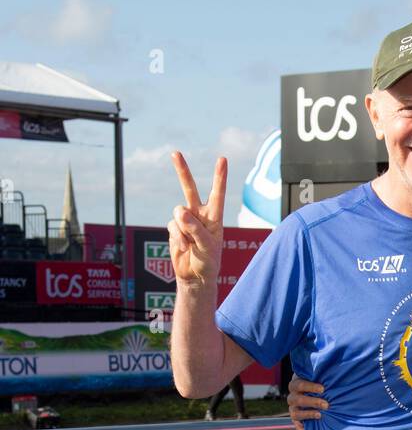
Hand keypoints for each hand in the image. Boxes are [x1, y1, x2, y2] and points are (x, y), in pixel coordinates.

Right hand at [168, 153, 225, 287]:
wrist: (195, 277)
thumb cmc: (208, 262)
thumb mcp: (207, 247)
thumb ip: (195, 229)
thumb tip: (180, 212)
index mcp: (215, 217)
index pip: (217, 194)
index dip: (219, 177)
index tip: (222, 159)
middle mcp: (200, 215)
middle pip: (189, 189)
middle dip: (182, 171)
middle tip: (175, 153)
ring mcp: (186, 221)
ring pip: (178, 211)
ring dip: (183, 228)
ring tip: (190, 244)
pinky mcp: (175, 228)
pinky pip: (172, 226)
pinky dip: (177, 238)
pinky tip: (184, 248)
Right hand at [287, 375, 327, 429]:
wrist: (317, 397)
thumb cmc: (321, 385)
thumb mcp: (320, 378)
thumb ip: (323, 375)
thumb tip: (338, 367)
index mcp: (296, 384)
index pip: (299, 384)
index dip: (310, 386)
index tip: (323, 389)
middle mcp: (292, 396)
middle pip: (297, 399)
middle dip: (312, 402)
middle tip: (326, 404)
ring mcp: (293, 409)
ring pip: (295, 412)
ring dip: (308, 414)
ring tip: (320, 415)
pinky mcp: (296, 420)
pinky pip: (296, 425)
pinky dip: (301, 428)